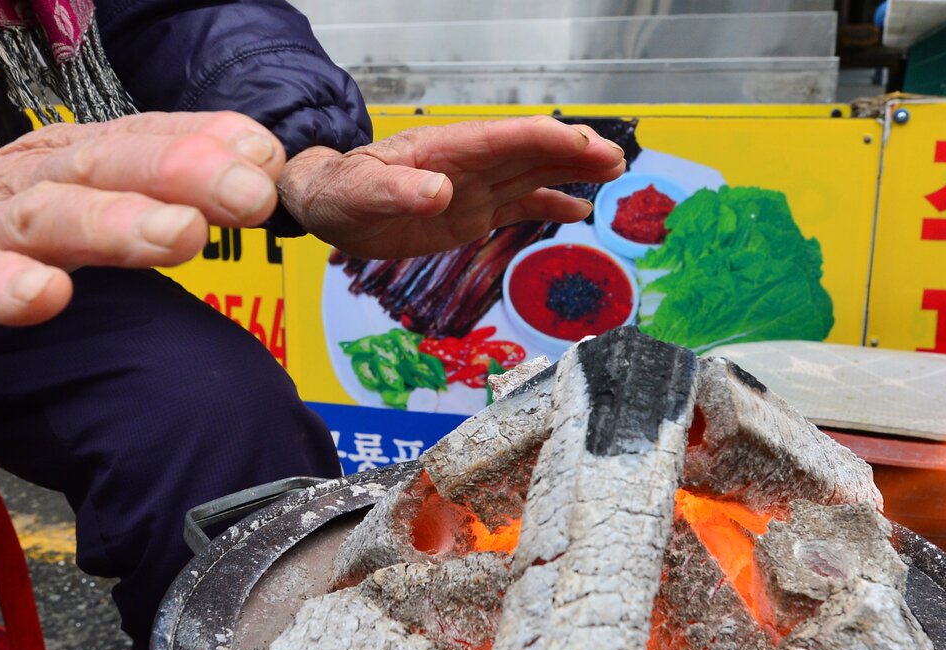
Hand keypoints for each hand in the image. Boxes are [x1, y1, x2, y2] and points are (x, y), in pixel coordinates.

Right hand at [0, 111, 284, 357]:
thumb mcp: (84, 191)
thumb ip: (163, 182)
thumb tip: (261, 166)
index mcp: (73, 161)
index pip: (144, 139)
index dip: (206, 143)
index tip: (268, 155)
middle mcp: (30, 182)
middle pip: (107, 168)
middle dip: (181, 174)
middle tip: (249, 192)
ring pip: (46, 220)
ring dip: (114, 225)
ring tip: (178, 235)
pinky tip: (42, 299)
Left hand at [276, 116, 625, 258]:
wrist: (329, 206)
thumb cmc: (340, 192)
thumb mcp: (360, 193)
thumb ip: (397, 192)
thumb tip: (439, 193)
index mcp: (446, 150)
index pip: (505, 138)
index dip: (546, 139)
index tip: (582, 143)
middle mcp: (468, 164)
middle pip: (530, 152)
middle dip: (574, 152)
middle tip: (615, 158)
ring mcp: (473, 187)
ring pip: (532, 174)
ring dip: (572, 171)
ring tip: (613, 170)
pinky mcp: (471, 214)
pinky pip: (518, 206)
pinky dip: (549, 206)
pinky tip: (579, 209)